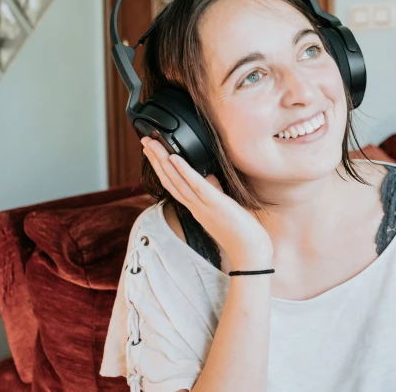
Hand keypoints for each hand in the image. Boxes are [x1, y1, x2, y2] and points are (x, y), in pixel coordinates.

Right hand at [141, 137, 273, 268]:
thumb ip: (214, 193)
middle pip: (169, 180)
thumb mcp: (224, 208)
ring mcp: (203, 206)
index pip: (173, 185)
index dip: (161, 168)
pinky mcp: (216, 204)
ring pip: (177, 181)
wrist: (250, 253)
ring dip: (163, 161)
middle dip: (155, 160)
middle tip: (145, 140)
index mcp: (196, 208)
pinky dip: (184, 172)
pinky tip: (175, 158)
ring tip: (152, 145)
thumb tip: (209, 176)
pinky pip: (197, 186)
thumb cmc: (241, 233)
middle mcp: (195, 207)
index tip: (152, 152)